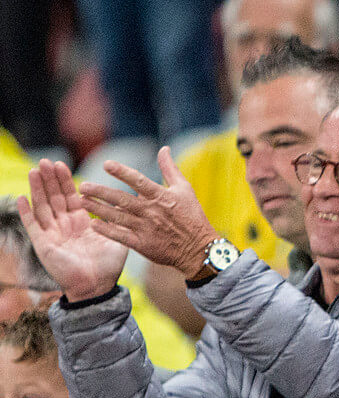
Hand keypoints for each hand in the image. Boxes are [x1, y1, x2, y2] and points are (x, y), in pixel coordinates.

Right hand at [17, 160, 127, 300]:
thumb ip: (119, 221)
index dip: (65, 181)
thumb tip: (126, 202)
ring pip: (43, 207)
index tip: (61, 165)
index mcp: (82, 223)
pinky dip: (26, 212)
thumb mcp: (118, 239)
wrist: (97, 287)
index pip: (71, 197)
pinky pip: (32, 226)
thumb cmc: (109, 267)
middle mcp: (65, 226)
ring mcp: (53, 234)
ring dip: (38, 189)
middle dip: (50, 180)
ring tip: (35, 171)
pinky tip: (22, 197)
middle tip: (46, 161)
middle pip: (55, 197)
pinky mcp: (43, 244)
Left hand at [79, 146, 219, 278]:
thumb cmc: (192, 217)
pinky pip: (122, 237)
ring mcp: (147, 229)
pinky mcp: (144, 245)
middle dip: (101, 192)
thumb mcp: (185, 189)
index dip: (122, 172)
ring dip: (99, 209)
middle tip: (83, 186)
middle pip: (122, 199)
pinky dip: (108, 231)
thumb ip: (170, 169)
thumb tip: (164, 149)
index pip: (138, 181)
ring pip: (118, 217)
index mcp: (161, 196)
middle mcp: (152, 212)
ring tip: (81, 201)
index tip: (106, 164)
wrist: (199, 249)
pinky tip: (94, 224)